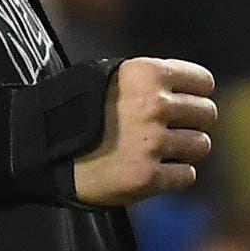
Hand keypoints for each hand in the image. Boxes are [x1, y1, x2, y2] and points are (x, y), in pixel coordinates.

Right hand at [73, 57, 215, 206]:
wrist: (42, 148)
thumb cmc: (79, 111)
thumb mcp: (113, 78)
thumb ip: (153, 81)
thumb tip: (195, 93)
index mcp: (147, 74)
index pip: (203, 82)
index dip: (195, 94)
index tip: (183, 103)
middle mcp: (154, 105)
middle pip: (207, 114)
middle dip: (192, 122)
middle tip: (170, 130)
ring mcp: (152, 143)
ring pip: (201, 146)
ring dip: (184, 150)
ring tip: (158, 150)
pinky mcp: (148, 177)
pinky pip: (187, 176)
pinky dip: (174, 176)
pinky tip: (152, 169)